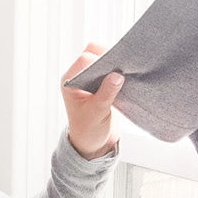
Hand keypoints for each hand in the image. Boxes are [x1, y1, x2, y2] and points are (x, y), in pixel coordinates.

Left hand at [61, 43, 122, 159]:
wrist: (94, 143)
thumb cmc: (89, 131)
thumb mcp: (97, 113)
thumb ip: (106, 93)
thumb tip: (117, 75)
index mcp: (70, 82)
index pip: (85, 60)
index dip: (100, 60)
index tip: (116, 67)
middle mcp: (78, 77)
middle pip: (93, 54)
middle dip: (108, 58)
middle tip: (123, 67)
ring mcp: (89, 78)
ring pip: (103, 58)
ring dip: (114, 63)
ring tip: (127, 71)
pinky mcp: (101, 82)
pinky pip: (110, 68)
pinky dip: (118, 70)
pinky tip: (127, 76)